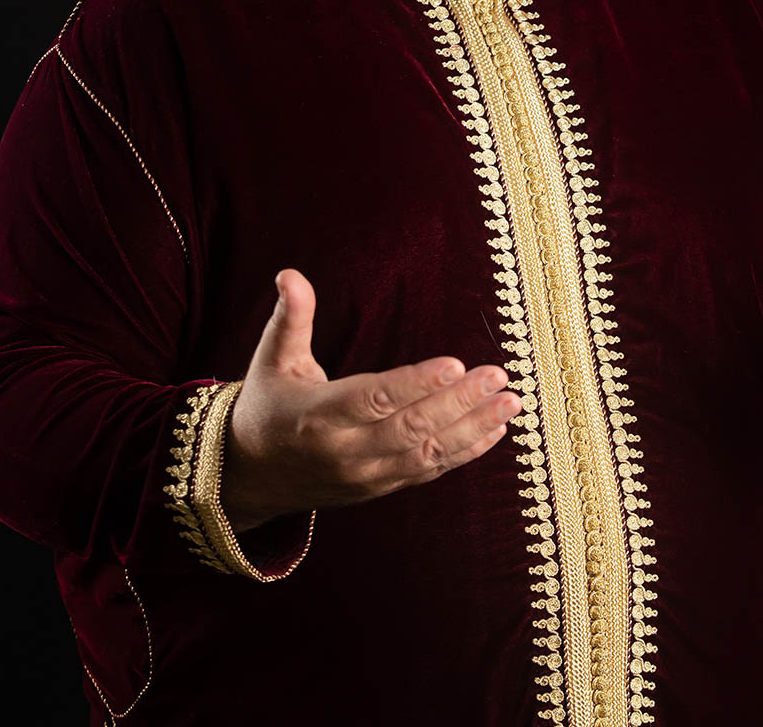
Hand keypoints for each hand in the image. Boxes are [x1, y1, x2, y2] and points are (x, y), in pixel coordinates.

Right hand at [222, 269, 521, 530]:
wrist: (251, 475)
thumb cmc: (267, 405)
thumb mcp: (271, 359)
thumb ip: (290, 318)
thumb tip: (290, 274)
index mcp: (318, 416)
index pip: (374, 400)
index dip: (415, 384)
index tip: (454, 364)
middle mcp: (345, 452)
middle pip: (410, 428)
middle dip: (458, 402)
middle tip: (497, 375)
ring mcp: (366, 476)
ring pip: (426, 455)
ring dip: (473, 429)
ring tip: (511, 402)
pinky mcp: (380, 488)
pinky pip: (428, 472)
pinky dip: (465, 453)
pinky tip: (495, 430)